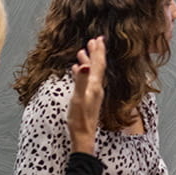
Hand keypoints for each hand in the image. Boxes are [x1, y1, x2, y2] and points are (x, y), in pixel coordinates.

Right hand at [67, 36, 106, 155]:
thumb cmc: (80, 119)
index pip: (98, 64)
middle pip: (97, 66)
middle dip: (96, 53)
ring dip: (88, 61)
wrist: (83, 135)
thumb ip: (80, 81)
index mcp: (94, 85)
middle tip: (94, 40)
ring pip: (91, 72)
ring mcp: (93, 93)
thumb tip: (83, 65)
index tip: (98, 39)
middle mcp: (96, 87)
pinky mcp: (88, 98)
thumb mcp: (78, 98)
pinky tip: (77, 69)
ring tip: (83, 52)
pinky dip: (82, 71)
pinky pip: (86, 79)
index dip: (98, 51)